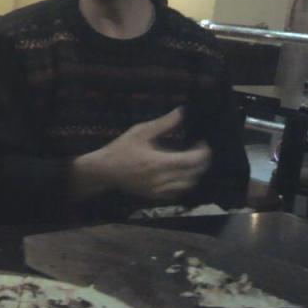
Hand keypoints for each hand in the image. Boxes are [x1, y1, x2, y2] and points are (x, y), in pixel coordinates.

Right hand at [75, 108, 211, 200]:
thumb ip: (163, 123)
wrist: (104, 170)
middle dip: (202, 162)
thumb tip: (182, 111)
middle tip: (200, 150)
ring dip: (194, 173)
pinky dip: (184, 183)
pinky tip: (180, 173)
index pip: (191, 161)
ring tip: (191, 161)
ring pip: (188, 184)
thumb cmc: (121, 149)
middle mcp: (161, 179)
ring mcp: (158, 190)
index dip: (203, 152)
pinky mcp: (154, 195)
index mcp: (158, 162)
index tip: (202, 143)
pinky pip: (177, 192)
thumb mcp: (140, 131)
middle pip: (193, 173)